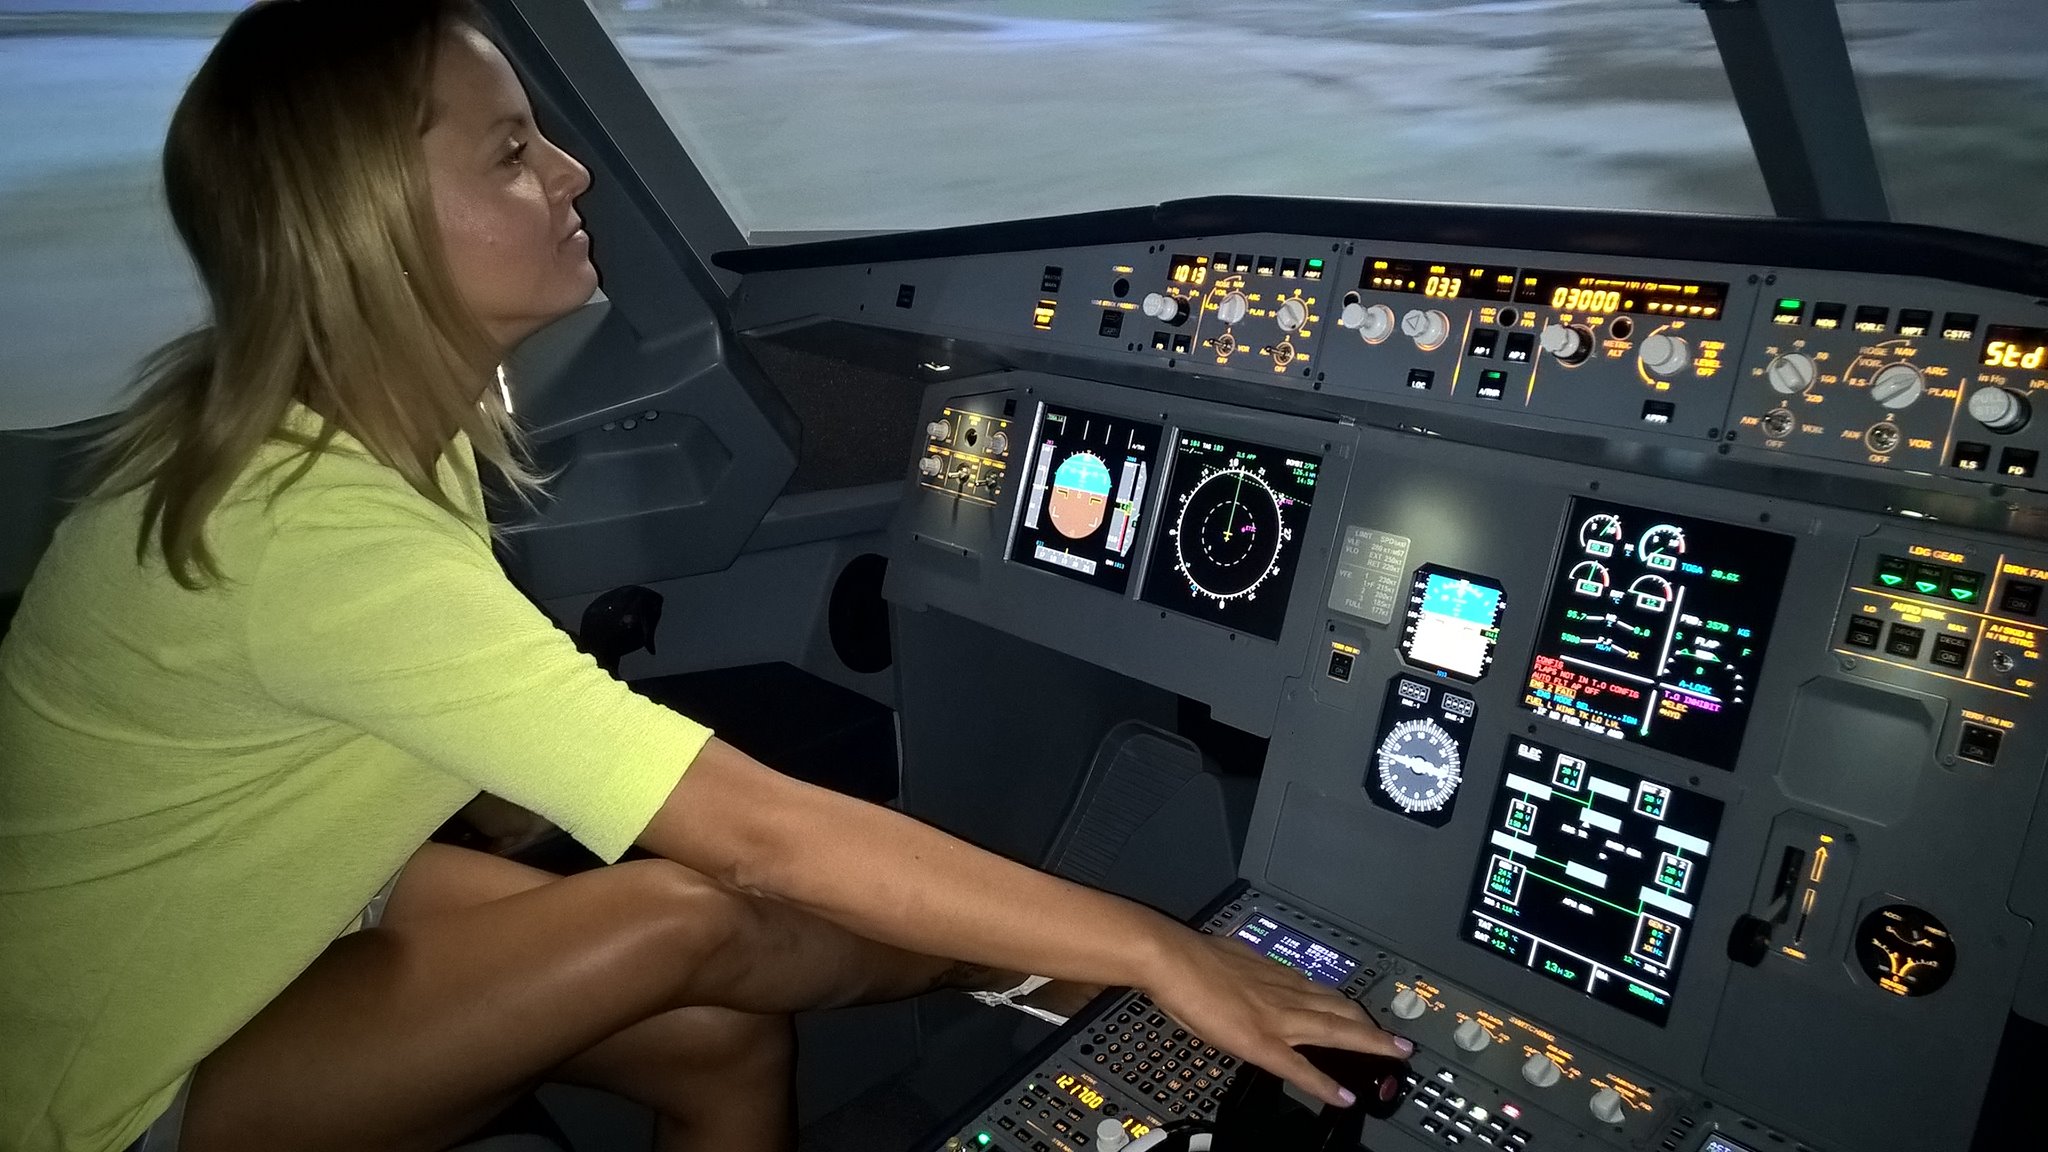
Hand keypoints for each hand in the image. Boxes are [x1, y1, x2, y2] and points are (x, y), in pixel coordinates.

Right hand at [1137, 930, 1412, 1108]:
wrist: (1174, 959)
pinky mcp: (1261, 1041)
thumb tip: (1253, 979)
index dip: (1351, 1008)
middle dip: (1373, 1028)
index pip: (1325, 992)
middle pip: (1342, 1011)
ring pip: (1336, 1031)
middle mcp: (1287, 993)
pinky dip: (1324, 1084)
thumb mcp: (1235, 959)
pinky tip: (1343, 1097)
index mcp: (1278, 975)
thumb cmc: (1193, 958)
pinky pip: (1300, 1068)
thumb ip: (1253, 974)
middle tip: (1397, 1043)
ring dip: (1370, 1045)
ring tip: (1395, 1057)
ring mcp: (1278, 1018)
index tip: (1368, 1017)